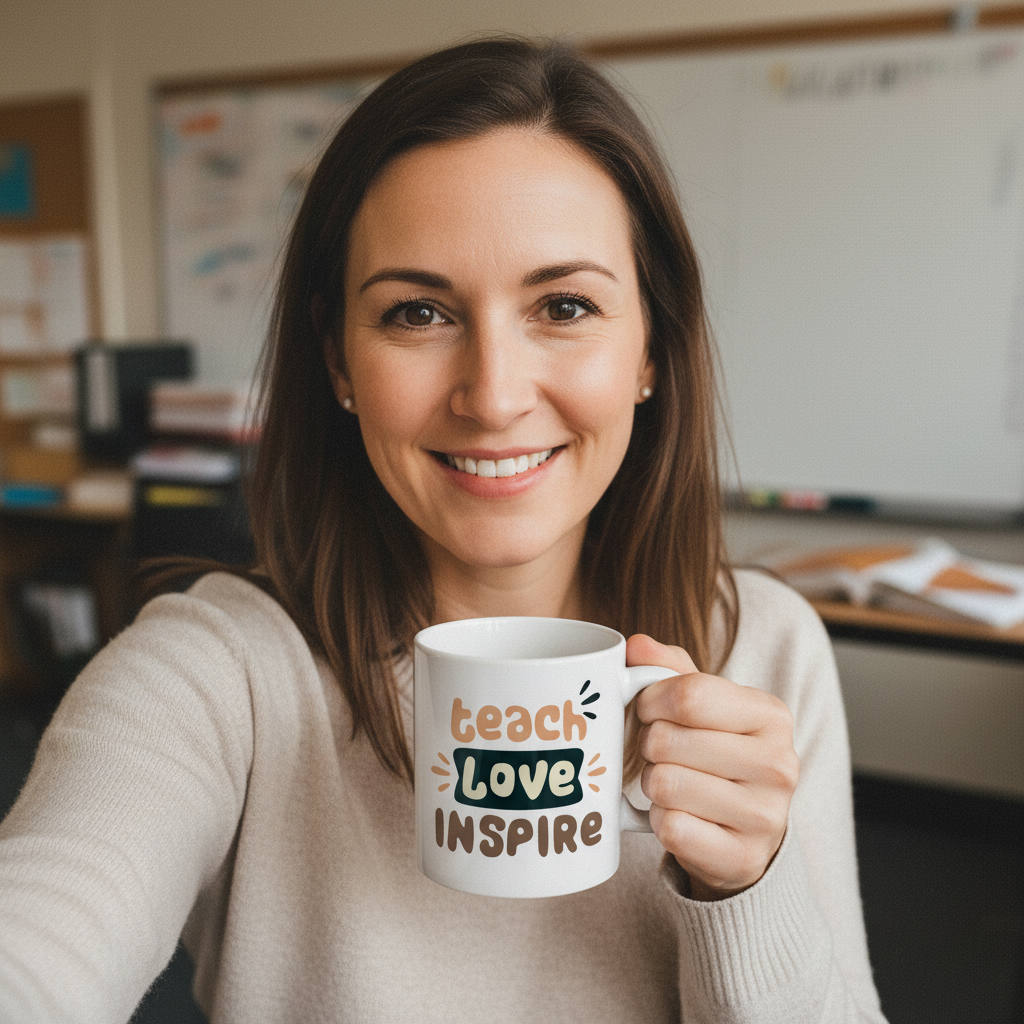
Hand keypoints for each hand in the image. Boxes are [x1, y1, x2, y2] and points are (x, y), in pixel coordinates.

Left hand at [629, 634, 798, 901]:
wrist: (744, 831)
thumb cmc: (715, 753)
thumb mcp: (700, 703)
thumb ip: (666, 667)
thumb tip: (636, 646)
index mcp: (771, 714)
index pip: (688, 694)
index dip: (651, 700)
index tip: (647, 710)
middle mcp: (779, 763)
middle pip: (669, 740)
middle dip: (648, 745)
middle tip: (660, 753)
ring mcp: (766, 815)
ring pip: (665, 785)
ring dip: (652, 785)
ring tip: (670, 784)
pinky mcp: (744, 858)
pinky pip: (671, 829)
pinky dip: (659, 822)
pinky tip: (678, 816)